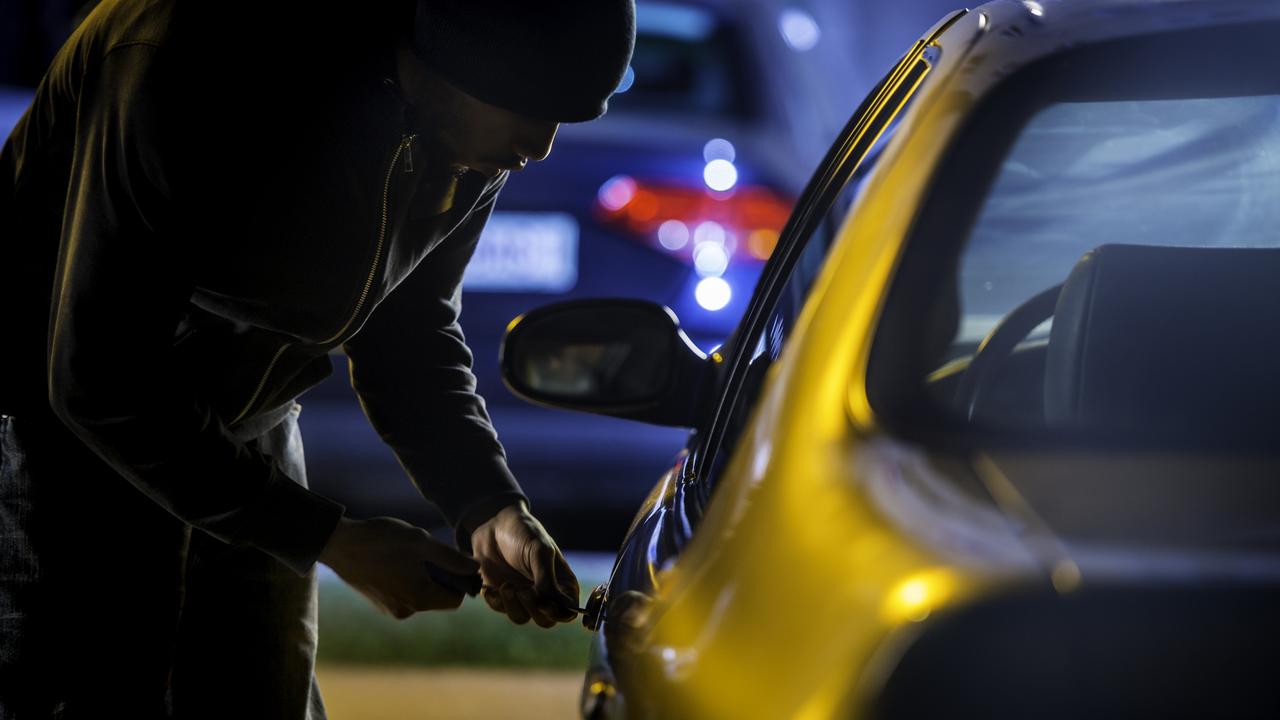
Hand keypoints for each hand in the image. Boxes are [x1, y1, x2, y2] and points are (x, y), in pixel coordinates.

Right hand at [319, 516, 479, 618]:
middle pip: (438, 598)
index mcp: (420, 598)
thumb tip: (475, 568)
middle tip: (427, 552)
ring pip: (421, 595)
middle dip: (440, 577)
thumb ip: (452, 558)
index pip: (456, 599)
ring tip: (407, 554)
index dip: (461, 581)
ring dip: (423, 576)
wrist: (339, 543)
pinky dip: (408, 579)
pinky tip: (394, 560)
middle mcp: (406, 611)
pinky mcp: (380, 604)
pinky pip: (405, 594)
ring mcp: (391, 609)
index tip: (453, 560)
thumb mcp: (422, 542)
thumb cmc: (383, 540)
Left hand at [470, 501, 579, 626]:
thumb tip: (551, 602)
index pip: (567, 611)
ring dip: (513, 605)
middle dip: (534, 609)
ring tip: (506, 586)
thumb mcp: (540, 551)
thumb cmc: (524, 532)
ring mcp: (523, 595)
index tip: (544, 604)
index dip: (558, 613)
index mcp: (561, 583)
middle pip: (545, 620)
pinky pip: (501, 610)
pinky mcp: (502, 595)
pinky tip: (491, 588)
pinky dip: (496, 602)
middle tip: (524, 591)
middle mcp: (545, 593)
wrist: (493, 524)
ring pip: (522, 618)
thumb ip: (546, 578)